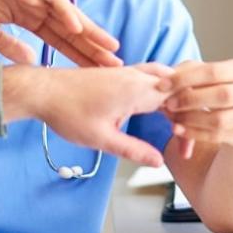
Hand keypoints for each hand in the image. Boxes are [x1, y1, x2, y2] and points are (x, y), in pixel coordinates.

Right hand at [0, 0, 120, 66]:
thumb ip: (10, 46)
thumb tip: (31, 61)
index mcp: (26, 19)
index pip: (58, 40)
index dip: (77, 56)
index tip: (95, 74)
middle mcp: (34, 6)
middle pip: (70, 30)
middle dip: (92, 47)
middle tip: (115, 65)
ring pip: (69, 14)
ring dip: (89, 30)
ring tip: (109, 48)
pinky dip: (66, 11)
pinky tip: (78, 28)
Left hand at [3, 63, 173, 165]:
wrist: (43, 90)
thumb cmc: (67, 112)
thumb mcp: (102, 139)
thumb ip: (133, 150)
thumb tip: (157, 161)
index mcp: (136, 90)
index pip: (179, 103)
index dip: (189, 124)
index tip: (187, 146)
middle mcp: (135, 76)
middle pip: (177, 86)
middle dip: (188, 108)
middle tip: (188, 135)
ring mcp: (126, 71)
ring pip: (164, 77)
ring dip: (175, 95)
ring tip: (180, 119)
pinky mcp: (117, 72)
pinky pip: (149, 75)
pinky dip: (161, 88)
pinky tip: (157, 104)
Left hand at [162, 60, 232, 151]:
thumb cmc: (219, 90)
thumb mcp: (207, 77)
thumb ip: (188, 72)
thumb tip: (165, 77)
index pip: (213, 71)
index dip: (185, 78)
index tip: (162, 85)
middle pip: (222, 95)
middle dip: (190, 99)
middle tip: (168, 104)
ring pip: (220, 119)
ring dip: (191, 119)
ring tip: (172, 118)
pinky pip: (217, 136)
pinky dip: (194, 133)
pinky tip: (179, 130)